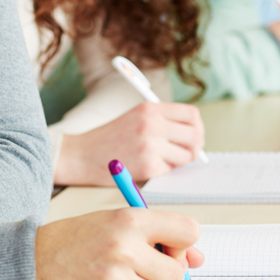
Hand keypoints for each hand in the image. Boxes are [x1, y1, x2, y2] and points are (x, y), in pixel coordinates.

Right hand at [36, 208, 202, 279]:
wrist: (33, 261)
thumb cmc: (75, 241)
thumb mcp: (115, 223)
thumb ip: (156, 236)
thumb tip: (197, 260)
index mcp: (129, 220)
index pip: (188, 231)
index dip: (183, 245)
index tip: (170, 250)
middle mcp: (124, 247)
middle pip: (177, 275)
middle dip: (165, 277)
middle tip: (143, 271)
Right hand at [55, 102, 204, 185]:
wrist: (82, 155)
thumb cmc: (108, 138)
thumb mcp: (135, 117)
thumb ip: (162, 121)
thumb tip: (193, 134)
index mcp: (150, 109)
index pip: (191, 114)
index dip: (197, 126)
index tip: (194, 135)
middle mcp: (152, 124)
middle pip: (194, 135)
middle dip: (195, 147)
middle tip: (188, 152)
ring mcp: (151, 146)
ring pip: (186, 156)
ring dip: (179, 161)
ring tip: (162, 159)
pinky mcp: (148, 166)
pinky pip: (170, 170)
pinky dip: (164, 170)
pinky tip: (149, 166)